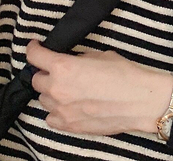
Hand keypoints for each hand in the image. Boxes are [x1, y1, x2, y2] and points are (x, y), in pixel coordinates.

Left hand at [25, 39, 172, 135]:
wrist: (138, 100)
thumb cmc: (123, 74)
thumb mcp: (99, 55)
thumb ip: (78, 59)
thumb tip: (71, 62)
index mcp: (63, 67)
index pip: (35, 57)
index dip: (33, 49)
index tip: (35, 47)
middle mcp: (57, 89)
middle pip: (37, 80)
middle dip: (46, 73)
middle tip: (59, 71)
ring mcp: (61, 110)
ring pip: (44, 99)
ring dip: (52, 92)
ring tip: (69, 89)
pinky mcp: (68, 126)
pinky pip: (51, 117)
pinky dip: (57, 110)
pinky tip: (69, 105)